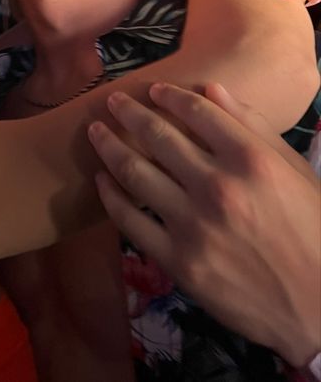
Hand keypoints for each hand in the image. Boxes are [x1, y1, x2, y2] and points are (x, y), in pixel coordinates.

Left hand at [87, 82, 320, 367]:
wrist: (317, 306)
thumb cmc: (311, 230)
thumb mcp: (294, 170)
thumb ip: (253, 126)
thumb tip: (211, 89)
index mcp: (250, 159)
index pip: (197, 112)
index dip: (169, 96)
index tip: (152, 89)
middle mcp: (218, 186)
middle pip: (158, 135)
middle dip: (128, 113)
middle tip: (111, 101)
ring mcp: (194, 224)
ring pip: (135, 172)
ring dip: (109, 146)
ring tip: (95, 131)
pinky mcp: (178, 260)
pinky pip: (131, 220)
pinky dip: (110, 196)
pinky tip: (100, 180)